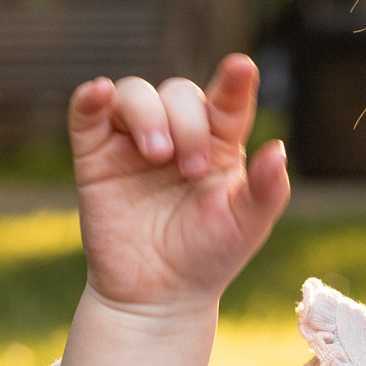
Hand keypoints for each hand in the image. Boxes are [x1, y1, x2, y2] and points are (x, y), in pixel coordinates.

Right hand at [70, 53, 289, 317]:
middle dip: (188, 124)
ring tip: (157, 156)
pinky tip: (99, 93)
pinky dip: (90, 98)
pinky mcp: (95, 155)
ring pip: (135, 93)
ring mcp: (133, 141)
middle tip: (190, 170)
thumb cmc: (208, 256)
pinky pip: (86, 114)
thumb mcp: (247, 226)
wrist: (157, 297)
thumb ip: (266, 189)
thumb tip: (278, 148)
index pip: (226, 101)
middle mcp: (177, 133)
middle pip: (179, 93)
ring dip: (148, 115)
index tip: (241, 68)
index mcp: (218, 143)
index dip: (233, 82)